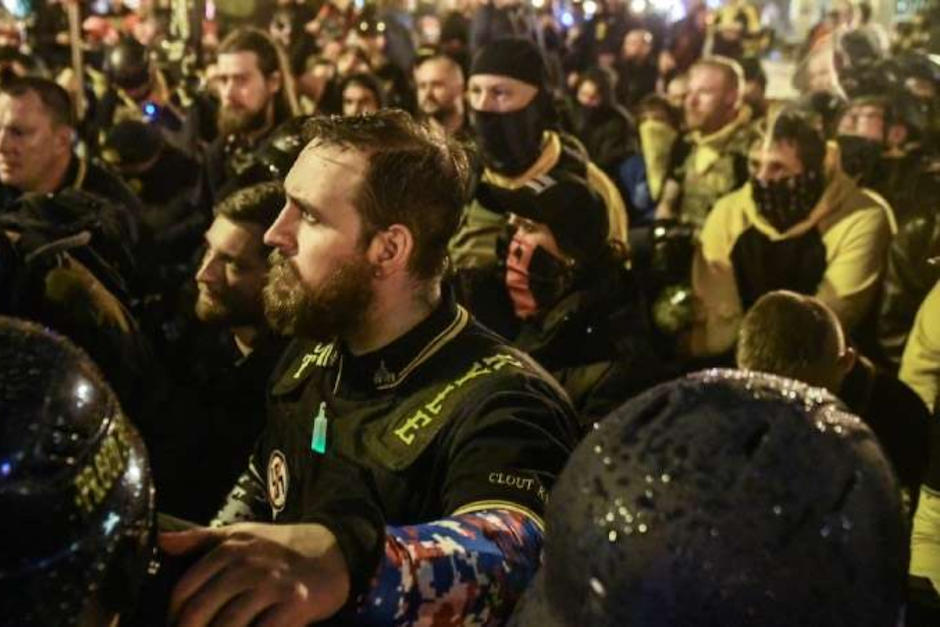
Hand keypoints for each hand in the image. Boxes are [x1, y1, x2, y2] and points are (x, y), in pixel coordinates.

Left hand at [159, 522, 350, 626]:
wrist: (336, 549)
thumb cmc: (282, 546)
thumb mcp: (242, 534)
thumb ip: (200, 538)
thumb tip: (160, 541)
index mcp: (229, 549)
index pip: (185, 590)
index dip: (173, 617)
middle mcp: (246, 566)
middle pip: (199, 614)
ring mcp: (271, 586)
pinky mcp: (294, 605)